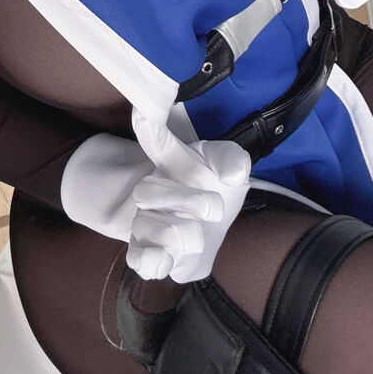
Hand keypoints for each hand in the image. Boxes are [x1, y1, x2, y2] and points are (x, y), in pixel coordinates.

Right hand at [125, 138, 250, 283]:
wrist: (209, 226)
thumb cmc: (213, 187)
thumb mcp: (226, 166)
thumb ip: (231, 161)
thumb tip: (234, 172)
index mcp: (168, 165)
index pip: (155, 141)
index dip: (151, 128)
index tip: (146, 114)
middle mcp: (150, 194)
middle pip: (147, 191)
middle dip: (184, 198)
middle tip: (214, 206)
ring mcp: (145, 225)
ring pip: (144, 227)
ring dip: (176, 231)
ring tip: (197, 234)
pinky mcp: (150, 255)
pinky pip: (139, 259)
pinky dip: (150, 260)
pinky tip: (164, 258)